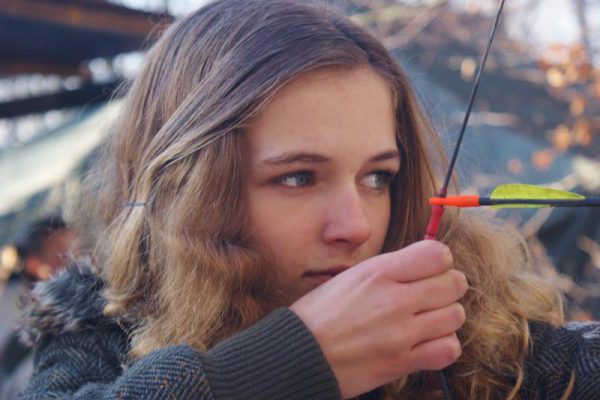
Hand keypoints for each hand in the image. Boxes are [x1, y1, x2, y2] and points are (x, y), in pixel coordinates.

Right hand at [289, 241, 467, 398]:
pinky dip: (444, 345)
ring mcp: (400, 333)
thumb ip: (388, 270)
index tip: (431, 268)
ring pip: (455, 316)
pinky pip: (448, 350)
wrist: (298, 353)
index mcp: (378, 272)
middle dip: (448, 286)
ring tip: (428, 319)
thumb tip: (422, 265)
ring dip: (446, 316)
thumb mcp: (350, 277)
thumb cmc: (320, 314)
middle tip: (434, 294)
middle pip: (454, 283)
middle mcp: (394, 299)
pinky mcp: (401, 362)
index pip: (437, 254)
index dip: (440, 260)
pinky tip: (428, 342)